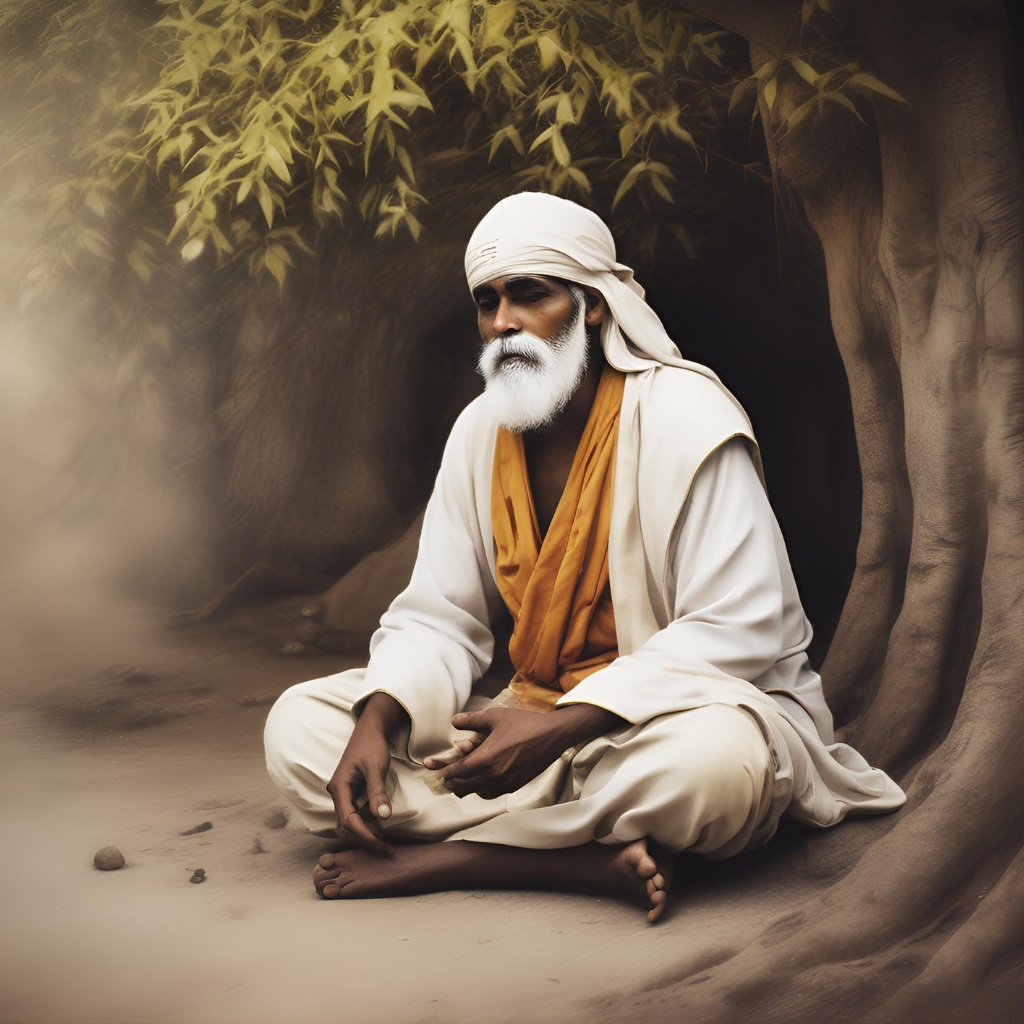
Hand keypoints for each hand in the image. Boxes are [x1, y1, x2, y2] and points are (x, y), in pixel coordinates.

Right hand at [326, 692, 407, 855]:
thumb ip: (377, 791)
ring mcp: (342, 794)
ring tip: (384, 842)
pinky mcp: (349, 793)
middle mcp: (337, 793)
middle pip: (346, 826)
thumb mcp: (376, 767)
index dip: (364, 834)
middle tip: (385, 848)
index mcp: (339, 787)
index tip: (381, 844)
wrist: (369, 730)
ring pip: (348, 822)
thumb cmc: (371, 745)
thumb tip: (383, 817)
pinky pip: (353, 815)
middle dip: (364, 838)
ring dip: (363, 833)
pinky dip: (364, 824)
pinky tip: (379, 827)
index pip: (348, 820)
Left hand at [426, 704, 622, 798]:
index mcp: (487, 758)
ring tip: (460, 781)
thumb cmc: (523, 723)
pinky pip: (492, 793)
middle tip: (444, 779)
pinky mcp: (516, 785)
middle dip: (452, 783)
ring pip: (478, 792)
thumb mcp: (495, 716)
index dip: (445, 772)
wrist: (552, 735)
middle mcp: (494, 775)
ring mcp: (506, 783)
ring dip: (467, 788)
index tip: (437, 771)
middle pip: (465, 787)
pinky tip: (481, 781)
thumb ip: (472, 720)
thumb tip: (453, 721)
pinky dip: (482, 789)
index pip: (458, 771)